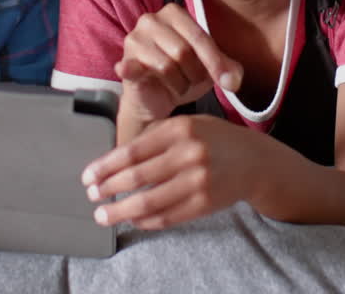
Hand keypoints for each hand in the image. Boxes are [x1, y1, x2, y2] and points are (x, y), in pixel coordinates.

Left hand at [81, 114, 277, 229]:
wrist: (256, 161)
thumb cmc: (214, 139)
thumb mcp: (188, 123)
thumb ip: (155, 136)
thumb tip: (114, 159)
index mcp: (180, 129)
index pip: (132, 151)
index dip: (105, 166)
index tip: (88, 176)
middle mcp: (188, 154)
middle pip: (136, 177)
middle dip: (108, 189)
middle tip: (92, 196)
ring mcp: (198, 181)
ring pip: (148, 202)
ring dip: (120, 211)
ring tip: (103, 215)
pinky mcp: (204, 204)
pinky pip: (166, 217)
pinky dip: (145, 221)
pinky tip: (132, 220)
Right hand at [117, 4, 242, 124]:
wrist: (156, 99)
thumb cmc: (184, 75)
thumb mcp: (209, 68)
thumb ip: (226, 68)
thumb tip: (233, 81)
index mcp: (174, 13)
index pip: (199, 37)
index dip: (215, 61)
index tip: (228, 82)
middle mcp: (151, 20)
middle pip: (183, 51)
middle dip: (194, 74)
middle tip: (192, 81)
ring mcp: (134, 40)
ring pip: (166, 66)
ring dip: (179, 84)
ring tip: (178, 85)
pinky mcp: (123, 62)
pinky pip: (132, 67)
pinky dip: (131, 69)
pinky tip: (128, 69)